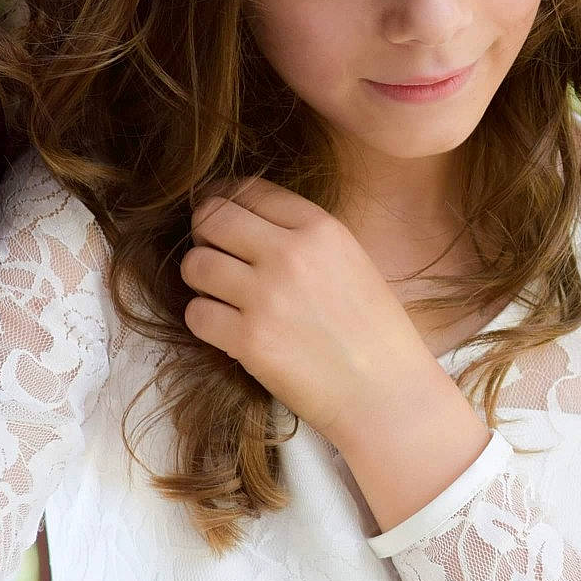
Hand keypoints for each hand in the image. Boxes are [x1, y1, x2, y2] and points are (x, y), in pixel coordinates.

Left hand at [182, 177, 437, 444]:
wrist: (386, 391)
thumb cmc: (373, 329)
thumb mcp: (351, 260)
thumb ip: (301, 236)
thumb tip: (240, 220)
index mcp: (322, 228)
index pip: (249, 189)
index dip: (226, 200)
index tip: (223, 219)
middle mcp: (291, 254)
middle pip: (213, 218)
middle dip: (205, 234)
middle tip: (216, 255)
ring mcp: (267, 297)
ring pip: (195, 264)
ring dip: (201, 279)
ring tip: (224, 295)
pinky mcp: (248, 340)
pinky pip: (196, 314)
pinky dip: (206, 321)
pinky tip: (231, 329)